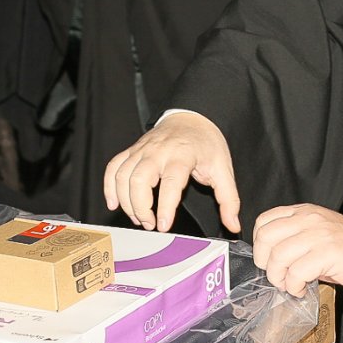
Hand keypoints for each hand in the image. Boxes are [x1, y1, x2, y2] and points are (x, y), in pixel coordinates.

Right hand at [104, 111, 240, 232]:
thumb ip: (228, 198)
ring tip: (139, 218)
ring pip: (122, 176)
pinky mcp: (131, 151)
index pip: (171, 181)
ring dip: (126, 201)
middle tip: (151, 224)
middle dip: (140, 207)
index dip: (165, 205)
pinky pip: (113, 167)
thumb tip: (233, 224)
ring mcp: (141, 150)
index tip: (163, 225)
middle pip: (139, 179)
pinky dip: (109, 186)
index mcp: (182, 154)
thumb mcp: (223, 168)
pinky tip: (114, 203)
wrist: (192, 117)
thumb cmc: (206, 143)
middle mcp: (158, 151)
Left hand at [252, 204, 342, 297]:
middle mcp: (309, 220)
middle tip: (277, 276)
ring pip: (279, 256)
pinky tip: (303, 290)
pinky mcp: (328, 253)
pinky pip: (297, 272)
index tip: (268, 261)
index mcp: (304, 213)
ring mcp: (319, 235)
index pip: (264, 221)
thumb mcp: (319, 234)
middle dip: (265, 263)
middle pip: (266, 238)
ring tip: (291, 286)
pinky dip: (294, 286)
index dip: (259, 245)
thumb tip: (270, 260)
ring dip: (279, 278)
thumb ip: (295, 238)